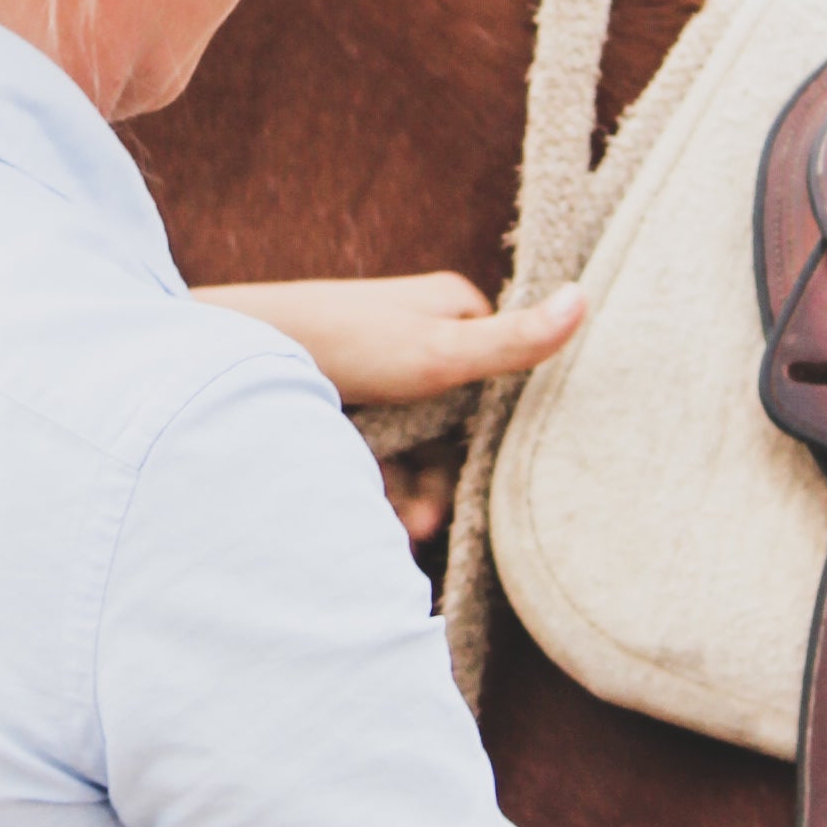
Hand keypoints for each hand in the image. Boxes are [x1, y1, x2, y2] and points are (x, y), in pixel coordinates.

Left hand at [199, 271, 589, 536]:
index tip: (480, 481)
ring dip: (408, 489)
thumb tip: (586, 296)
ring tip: (395, 529)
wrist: (240, 354)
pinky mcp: (346, 396)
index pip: (496, 380)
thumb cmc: (348, 342)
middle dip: (440, 475)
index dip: (487, 437)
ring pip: (411, 440)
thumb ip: (514, 341)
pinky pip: (374, 444)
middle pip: (451, 420)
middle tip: (421, 526)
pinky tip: (370, 511)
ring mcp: (380, 366)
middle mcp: (418, 334)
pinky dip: (375, 479)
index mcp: (452, 308)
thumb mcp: (441, 350)